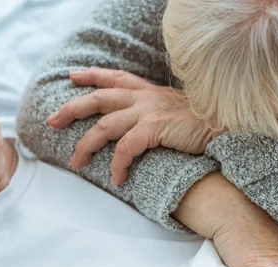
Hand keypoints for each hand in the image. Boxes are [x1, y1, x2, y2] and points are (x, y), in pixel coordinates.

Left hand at [47, 68, 220, 185]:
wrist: (226, 127)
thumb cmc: (203, 124)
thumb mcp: (174, 111)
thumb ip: (155, 113)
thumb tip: (138, 130)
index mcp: (148, 92)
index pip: (115, 78)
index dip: (92, 76)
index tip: (73, 77)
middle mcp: (145, 97)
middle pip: (99, 98)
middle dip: (72, 108)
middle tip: (52, 120)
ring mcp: (149, 111)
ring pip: (104, 125)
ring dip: (86, 145)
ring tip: (77, 162)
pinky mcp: (155, 128)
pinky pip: (125, 148)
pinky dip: (117, 165)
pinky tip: (117, 178)